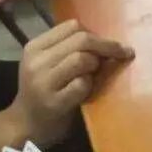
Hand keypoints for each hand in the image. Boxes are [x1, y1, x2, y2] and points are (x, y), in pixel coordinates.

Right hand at [4, 20, 134, 145]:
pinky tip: (88, 91)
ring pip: (82, 59)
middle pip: (81, 40)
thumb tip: (106, 39)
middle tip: (124, 53)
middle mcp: (37, 61)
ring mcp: (44, 82)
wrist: (26, 125)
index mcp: (35, 47)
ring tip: (96, 75)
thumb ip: (68, 49)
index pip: (72, 26)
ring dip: (97, 66)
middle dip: (107, 46)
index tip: (109, 43)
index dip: (96, 33)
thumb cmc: (44, 91)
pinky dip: (91, 85)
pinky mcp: (55, 102)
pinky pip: (82, 84)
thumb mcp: (48, 64)